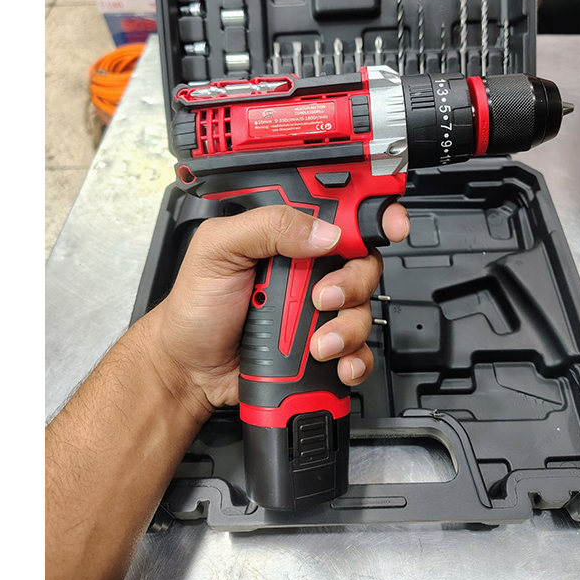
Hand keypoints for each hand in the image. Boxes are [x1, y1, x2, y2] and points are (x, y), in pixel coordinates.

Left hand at [147, 204, 409, 413]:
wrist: (189, 369)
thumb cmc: (196, 305)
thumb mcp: (218, 249)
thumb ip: (268, 226)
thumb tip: (324, 231)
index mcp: (287, 233)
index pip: (339, 211)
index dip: (372, 212)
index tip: (390, 223)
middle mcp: (309, 266)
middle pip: (364, 261)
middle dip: (354, 282)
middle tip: (322, 297)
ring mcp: (318, 307)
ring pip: (364, 308)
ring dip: (348, 328)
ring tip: (315, 343)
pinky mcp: (323, 343)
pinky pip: (359, 349)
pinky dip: (355, 359)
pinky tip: (335, 363)